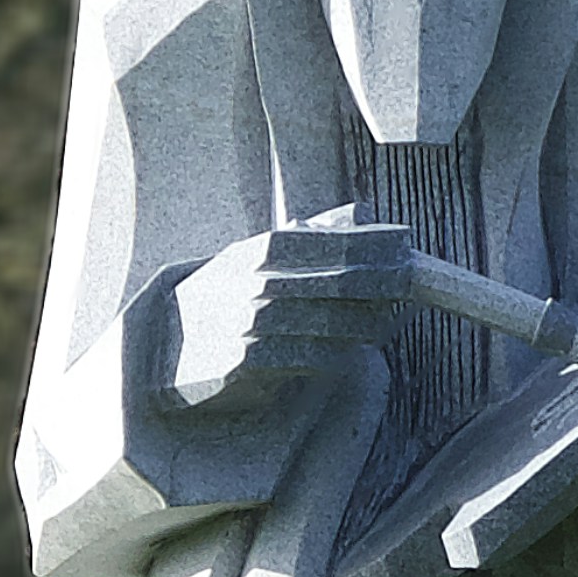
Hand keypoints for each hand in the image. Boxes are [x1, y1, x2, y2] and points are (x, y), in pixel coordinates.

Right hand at [161, 224, 413, 414]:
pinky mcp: (246, 363)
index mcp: (260, 250)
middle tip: (413, 283)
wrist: (163, 347)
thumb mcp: (254, 257)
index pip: (331, 242)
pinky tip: (352, 348)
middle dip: (383, 283)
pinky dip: (337, 353)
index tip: (406, 246)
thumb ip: (306, 236)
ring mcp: (250, 323)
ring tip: (385, 319)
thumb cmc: (222, 297)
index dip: (374, 244)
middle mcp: (255, 282)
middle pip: (339, 281)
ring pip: (331, 322)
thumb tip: (358, 214)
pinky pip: (309, 357)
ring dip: (366, 322)